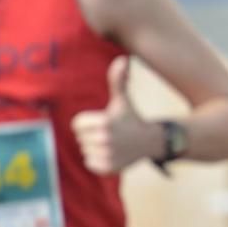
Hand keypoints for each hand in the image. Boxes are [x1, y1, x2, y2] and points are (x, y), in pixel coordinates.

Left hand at [71, 56, 154, 174]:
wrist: (151, 141)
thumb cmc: (132, 118)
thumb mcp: (123, 99)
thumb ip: (118, 79)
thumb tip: (122, 58)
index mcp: (104, 121)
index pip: (76, 124)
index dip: (87, 122)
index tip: (104, 122)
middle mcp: (105, 139)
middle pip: (80, 138)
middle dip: (92, 135)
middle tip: (111, 133)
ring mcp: (107, 154)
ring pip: (85, 150)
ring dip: (95, 147)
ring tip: (112, 144)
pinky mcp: (107, 167)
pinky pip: (89, 163)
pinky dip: (97, 160)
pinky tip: (112, 154)